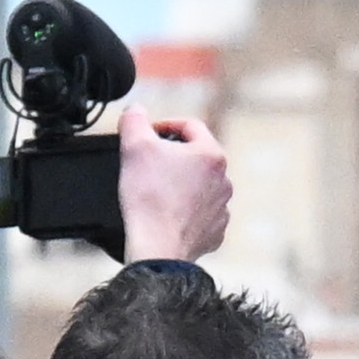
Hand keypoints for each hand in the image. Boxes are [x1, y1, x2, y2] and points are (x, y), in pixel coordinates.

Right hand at [115, 114, 233, 263]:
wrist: (157, 247)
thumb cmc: (149, 197)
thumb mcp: (134, 145)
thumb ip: (134, 119)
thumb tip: (136, 111)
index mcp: (211, 155)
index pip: (190, 126)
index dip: (164, 124)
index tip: (148, 133)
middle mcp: (224, 180)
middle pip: (195, 156)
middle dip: (172, 155)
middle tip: (148, 162)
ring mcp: (222, 208)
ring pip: (198, 185)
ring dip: (179, 183)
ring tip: (155, 189)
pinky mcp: (215, 231)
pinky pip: (199, 212)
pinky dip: (183, 209)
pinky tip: (166, 212)